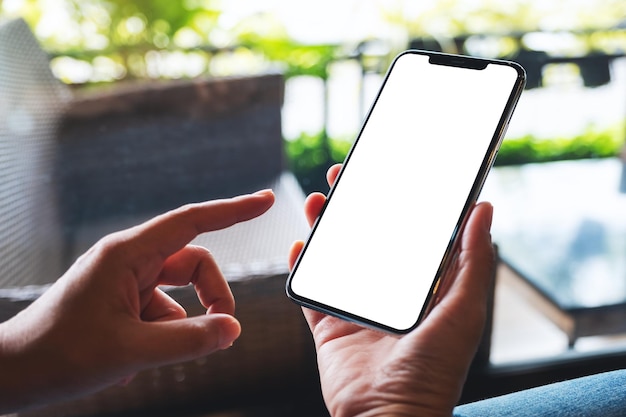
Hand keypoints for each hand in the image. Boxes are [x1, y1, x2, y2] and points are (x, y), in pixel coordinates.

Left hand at [0, 190, 274, 412]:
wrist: (12, 373)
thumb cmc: (58, 354)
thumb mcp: (130, 350)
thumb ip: (189, 339)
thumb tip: (234, 329)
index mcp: (128, 254)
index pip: (192, 221)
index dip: (234, 210)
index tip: (266, 201)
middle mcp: (129, 260)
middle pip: (194, 264)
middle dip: (214, 296)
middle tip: (222, 332)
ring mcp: (125, 281)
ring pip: (180, 292)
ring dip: (183, 324)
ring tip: (151, 354)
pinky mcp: (122, 302)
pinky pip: (163, 311)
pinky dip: (162, 335)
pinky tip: (132, 357)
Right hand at [288, 165, 494, 416]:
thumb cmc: (433, 370)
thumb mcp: (463, 309)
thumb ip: (473, 260)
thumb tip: (484, 210)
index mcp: (421, 289)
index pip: (408, 235)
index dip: (397, 203)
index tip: (388, 173)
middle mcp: (387, 296)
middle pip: (367, 240)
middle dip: (354, 206)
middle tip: (343, 176)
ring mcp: (356, 309)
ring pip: (336, 258)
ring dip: (325, 228)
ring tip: (316, 201)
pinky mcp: (329, 327)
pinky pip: (311, 292)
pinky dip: (302, 267)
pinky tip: (300, 244)